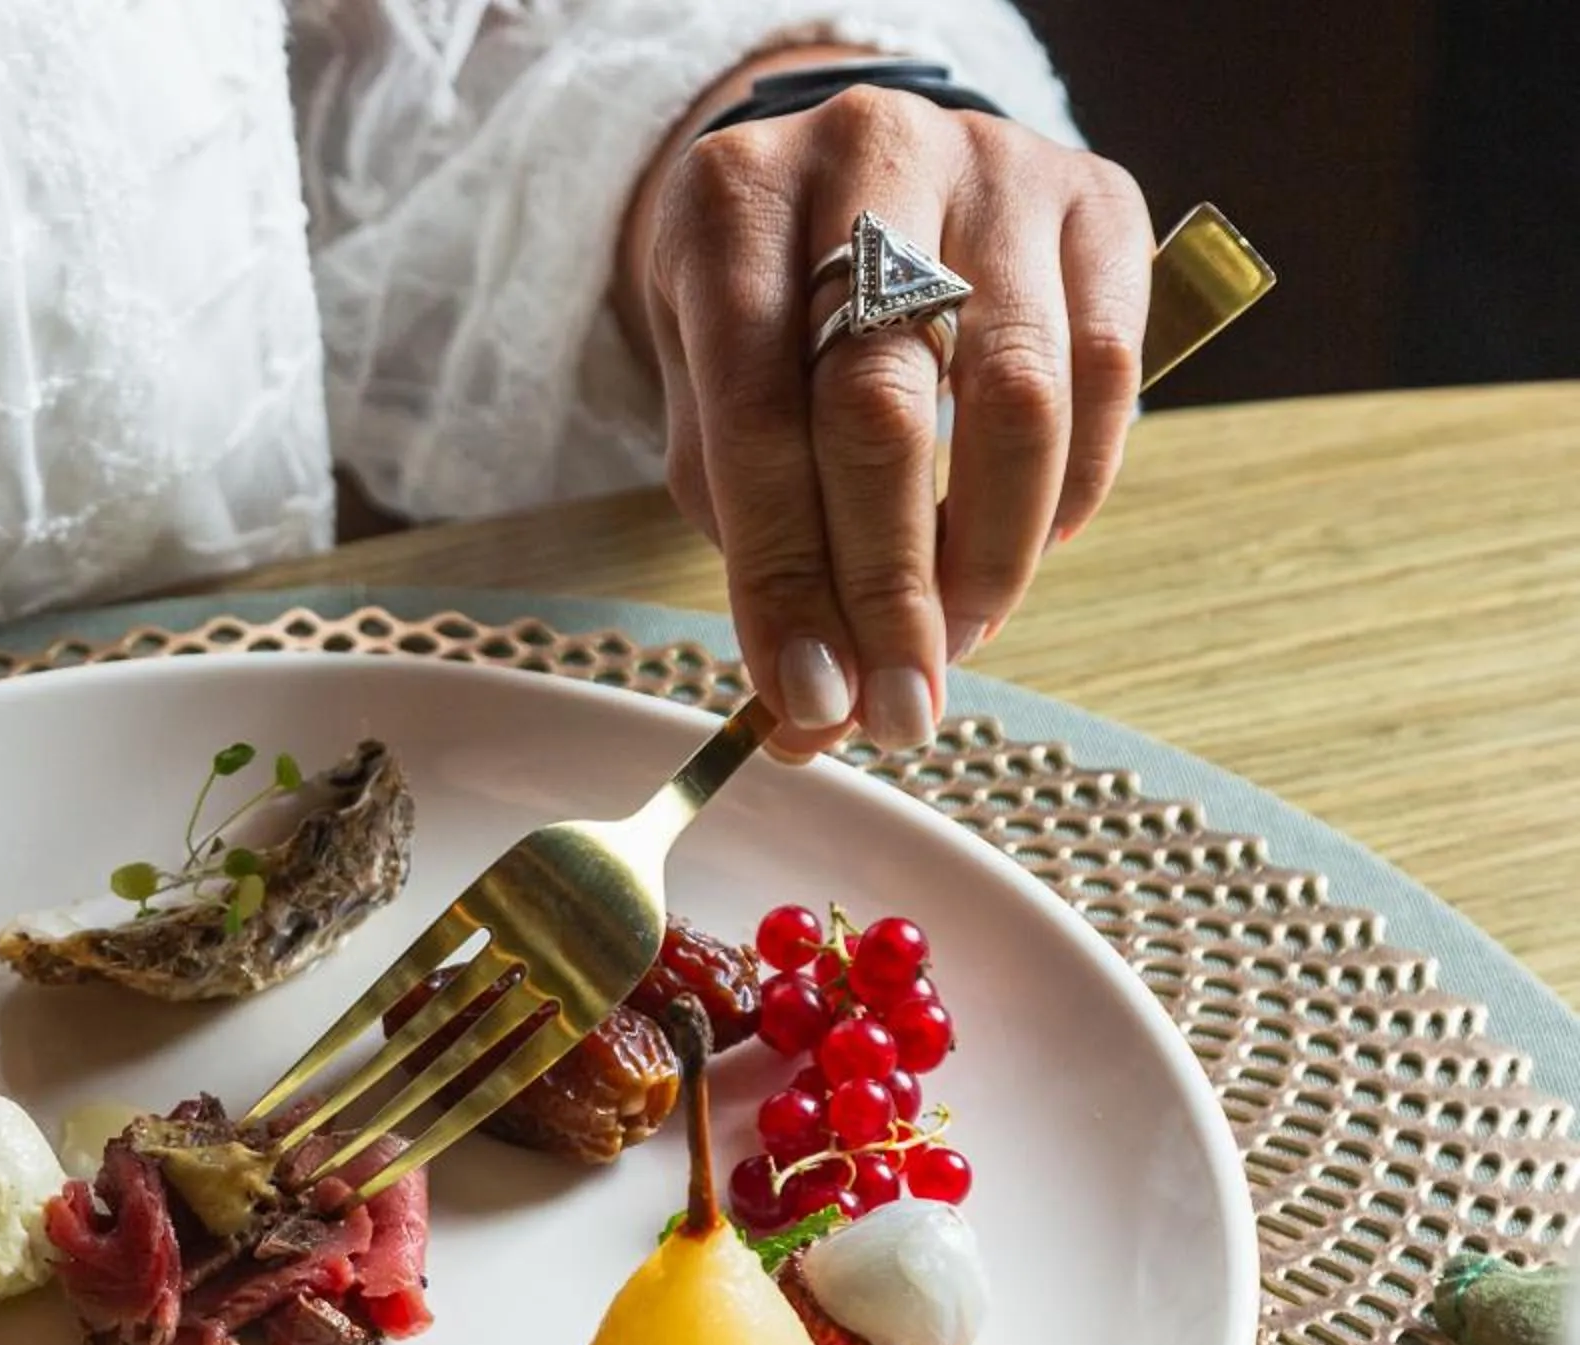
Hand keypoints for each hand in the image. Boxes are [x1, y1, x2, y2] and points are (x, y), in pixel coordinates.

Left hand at [635, 84, 1152, 755]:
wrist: (849, 170)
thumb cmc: (768, 312)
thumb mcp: (713, 401)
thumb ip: (754, 544)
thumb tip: (815, 712)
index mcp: (735, 202)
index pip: (757, 416)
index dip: (787, 577)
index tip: (811, 701)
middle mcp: (866, 154)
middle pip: (885, 403)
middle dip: (891, 587)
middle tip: (898, 709)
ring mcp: (995, 165)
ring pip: (1017, 394)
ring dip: (990, 554)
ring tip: (957, 641)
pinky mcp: (1099, 196)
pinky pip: (1108, 371)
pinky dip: (1071, 489)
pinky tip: (1027, 550)